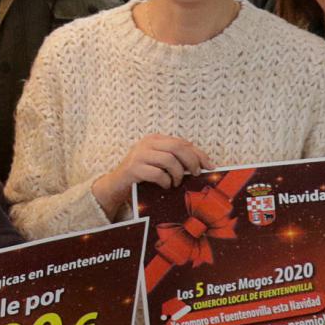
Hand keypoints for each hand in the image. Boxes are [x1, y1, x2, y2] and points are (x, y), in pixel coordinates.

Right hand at [88, 135, 210, 219]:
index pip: (182, 142)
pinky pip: (157, 173)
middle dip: (191, 162)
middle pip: (177, 147)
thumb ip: (175, 159)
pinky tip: (165, 186)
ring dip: (177, 174)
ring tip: (176, 183)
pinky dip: (165, 181)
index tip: (209, 167)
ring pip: (169, 159)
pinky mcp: (133, 168)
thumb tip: (201, 165)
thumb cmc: (141, 176)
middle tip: (195, 174)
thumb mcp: (158, 163)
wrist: (115, 185)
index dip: (199, 154)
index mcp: (155, 139)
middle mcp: (146, 143)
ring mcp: (138, 155)